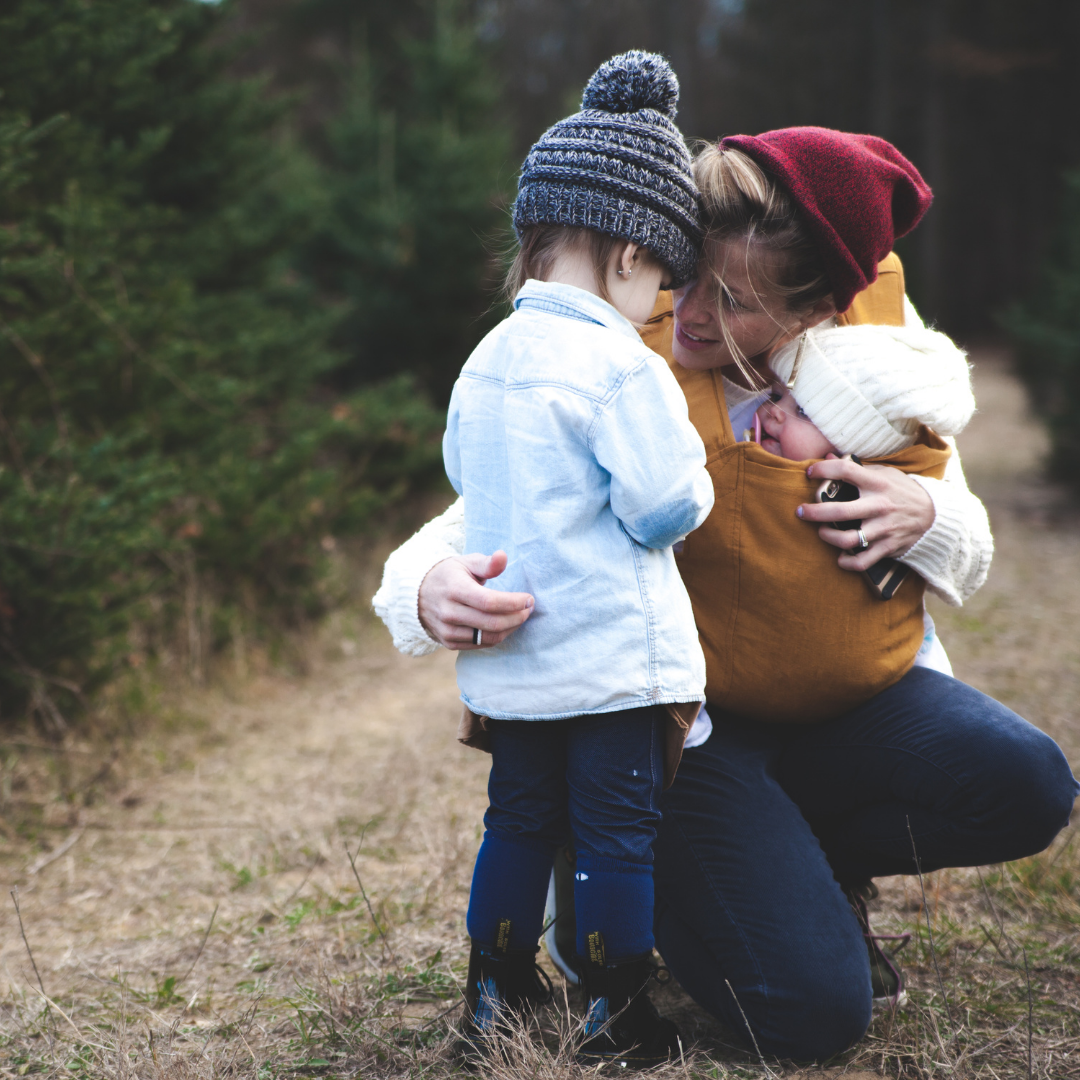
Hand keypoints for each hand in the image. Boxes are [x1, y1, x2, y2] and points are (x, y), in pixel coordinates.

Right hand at [417, 551, 534, 649]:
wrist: (418, 595)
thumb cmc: (449, 575)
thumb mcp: (466, 563)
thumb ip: (487, 563)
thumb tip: (503, 556)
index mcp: (455, 589)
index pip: (489, 602)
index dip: (513, 603)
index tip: (529, 599)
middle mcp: (449, 612)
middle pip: (492, 622)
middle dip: (517, 617)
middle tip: (529, 609)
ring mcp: (448, 630)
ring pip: (489, 637)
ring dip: (511, 628)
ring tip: (520, 617)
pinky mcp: (449, 643)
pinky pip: (481, 644)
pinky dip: (498, 636)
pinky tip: (506, 625)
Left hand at [796, 455, 934, 571]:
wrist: (935, 515)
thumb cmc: (902, 491)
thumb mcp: (884, 474)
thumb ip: (857, 468)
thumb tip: (828, 456)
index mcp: (878, 483)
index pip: (846, 471)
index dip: (824, 470)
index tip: (810, 473)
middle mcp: (879, 506)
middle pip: (840, 512)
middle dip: (814, 512)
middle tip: (801, 512)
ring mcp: (883, 529)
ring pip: (848, 539)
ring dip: (828, 538)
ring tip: (822, 532)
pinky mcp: (888, 547)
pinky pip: (863, 561)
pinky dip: (848, 562)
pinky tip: (840, 558)